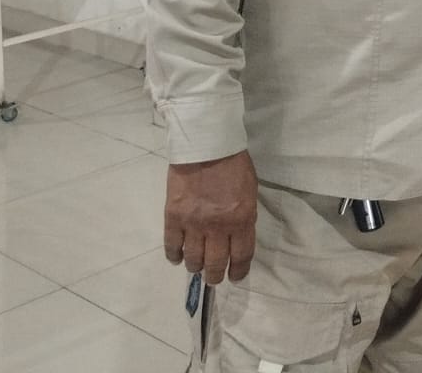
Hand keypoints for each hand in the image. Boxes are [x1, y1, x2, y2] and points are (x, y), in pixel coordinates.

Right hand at [164, 150, 257, 284]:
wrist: (207, 145)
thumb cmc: (234, 165)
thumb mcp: (250, 192)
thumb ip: (244, 218)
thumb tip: (237, 239)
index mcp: (242, 219)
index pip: (241, 256)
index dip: (238, 271)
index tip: (235, 277)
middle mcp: (218, 227)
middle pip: (215, 264)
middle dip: (215, 276)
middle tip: (214, 277)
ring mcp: (193, 223)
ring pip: (193, 259)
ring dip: (195, 267)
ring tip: (196, 266)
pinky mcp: (173, 217)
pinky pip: (172, 246)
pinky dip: (174, 256)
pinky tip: (177, 258)